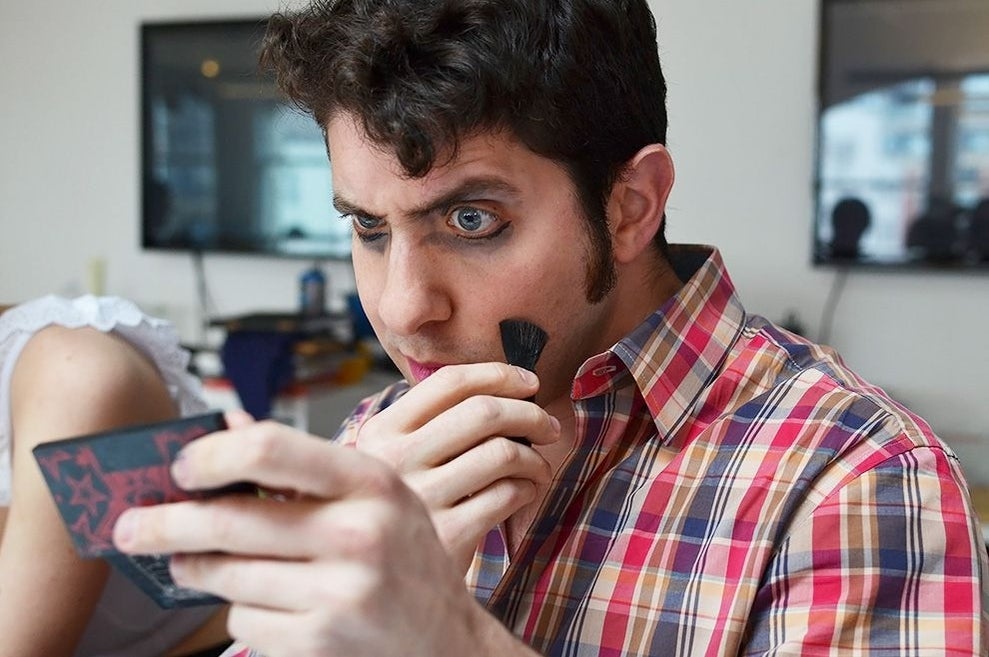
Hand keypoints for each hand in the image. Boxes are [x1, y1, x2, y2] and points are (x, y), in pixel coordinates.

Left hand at [112, 413, 525, 656]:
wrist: (444, 639)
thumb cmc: (402, 555)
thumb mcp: (373, 496)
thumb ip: (304, 463)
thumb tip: (226, 425)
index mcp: (370, 482)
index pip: (271, 449)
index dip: (211, 455)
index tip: (180, 467)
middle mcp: (360, 533)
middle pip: (230, 521)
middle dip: (165, 525)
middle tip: (130, 529)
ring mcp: (342, 591)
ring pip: (228, 576)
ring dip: (199, 571)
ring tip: (193, 565)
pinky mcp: (322, 640)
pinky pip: (244, 622)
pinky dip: (242, 614)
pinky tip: (264, 605)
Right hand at [353, 363, 560, 571]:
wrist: (391, 579)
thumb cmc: (412, 507)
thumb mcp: (398, 459)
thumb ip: (434, 423)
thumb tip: (510, 385)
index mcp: (381, 432)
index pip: (448, 382)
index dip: (498, 375)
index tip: (528, 383)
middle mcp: (394, 461)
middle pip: (484, 413)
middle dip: (530, 414)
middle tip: (549, 427)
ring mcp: (421, 499)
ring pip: (502, 453)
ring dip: (535, 458)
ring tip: (539, 468)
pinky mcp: (448, 536)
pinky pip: (508, 494)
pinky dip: (528, 488)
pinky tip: (526, 492)